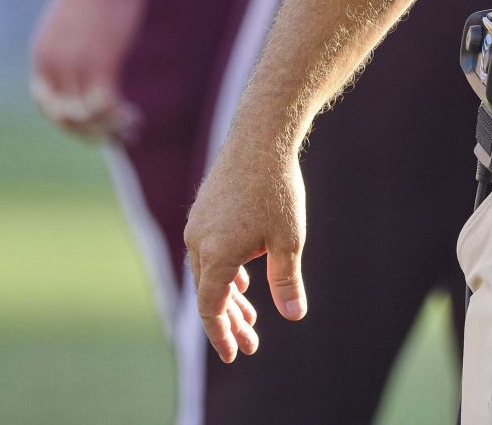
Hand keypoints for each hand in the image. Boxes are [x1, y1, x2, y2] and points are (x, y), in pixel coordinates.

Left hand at [28, 0, 144, 140]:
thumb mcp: (74, 25)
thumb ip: (74, 50)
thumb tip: (88, 63)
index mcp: (42, 55)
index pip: (45, 103)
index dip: (67, 121)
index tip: (92, 124)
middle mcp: (52, 64)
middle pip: (62, 117)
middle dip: (88, 132)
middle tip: (113, 135)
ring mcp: (74, 64)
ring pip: (85, 115)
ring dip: (108, 128)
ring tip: (130, 126)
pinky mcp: (100, 62)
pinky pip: (105, 104)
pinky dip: (119, 117)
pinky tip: (135, 117)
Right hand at [184, 134, 308, 362]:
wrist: (261, 137)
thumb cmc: (277, 189)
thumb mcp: (288, 240)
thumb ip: (287, 281)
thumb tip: (293, 315)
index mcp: (216, 254)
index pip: (211, 308)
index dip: (222, 335)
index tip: (235, 354)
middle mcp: (198, 241)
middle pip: (209, 293)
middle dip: (230, 321)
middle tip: (252, 343)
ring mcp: (198, 224)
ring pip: (209, 273)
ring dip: (228, 297)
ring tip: (250, 318)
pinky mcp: (205, 211)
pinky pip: (208, 252)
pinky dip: (224, 272)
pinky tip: (241, 282)